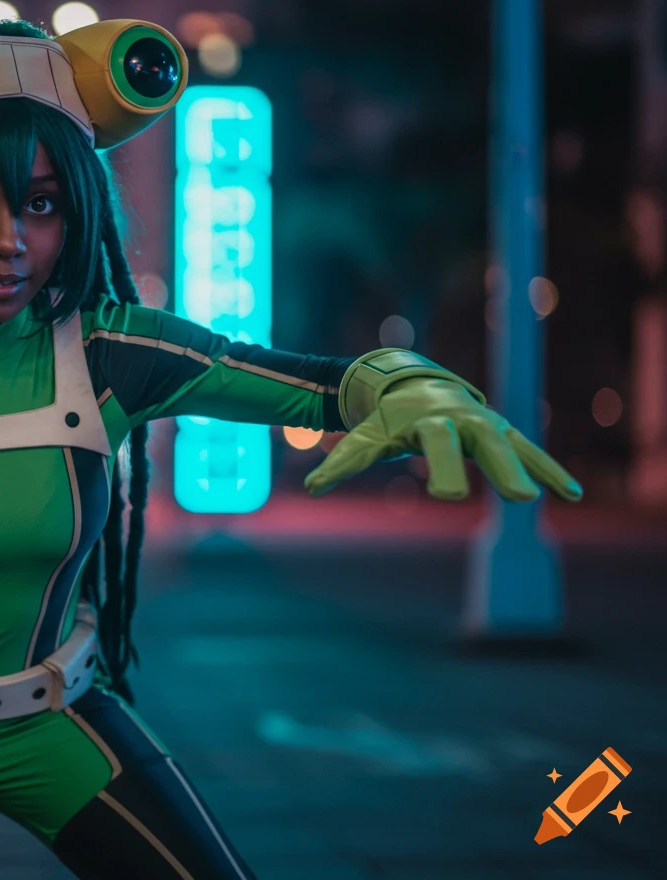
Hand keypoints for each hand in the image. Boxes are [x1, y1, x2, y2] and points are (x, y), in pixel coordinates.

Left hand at [304, 377, 582, 501]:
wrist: (410, 384)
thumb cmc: (384, 420)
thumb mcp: (362, 439)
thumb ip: (342, 465)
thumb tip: (312, 488)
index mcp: (429, 422)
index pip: (437, 446)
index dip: (443, 469)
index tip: (447, 497)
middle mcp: (465, 421)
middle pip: (485, 444)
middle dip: (503, 469)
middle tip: (520, 498)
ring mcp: (488, 425)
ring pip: (515, 446)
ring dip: (537, 469)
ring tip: (563, 495)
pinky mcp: (503, 434)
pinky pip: (530, 451)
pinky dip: (549, 469)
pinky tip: (572, 493)